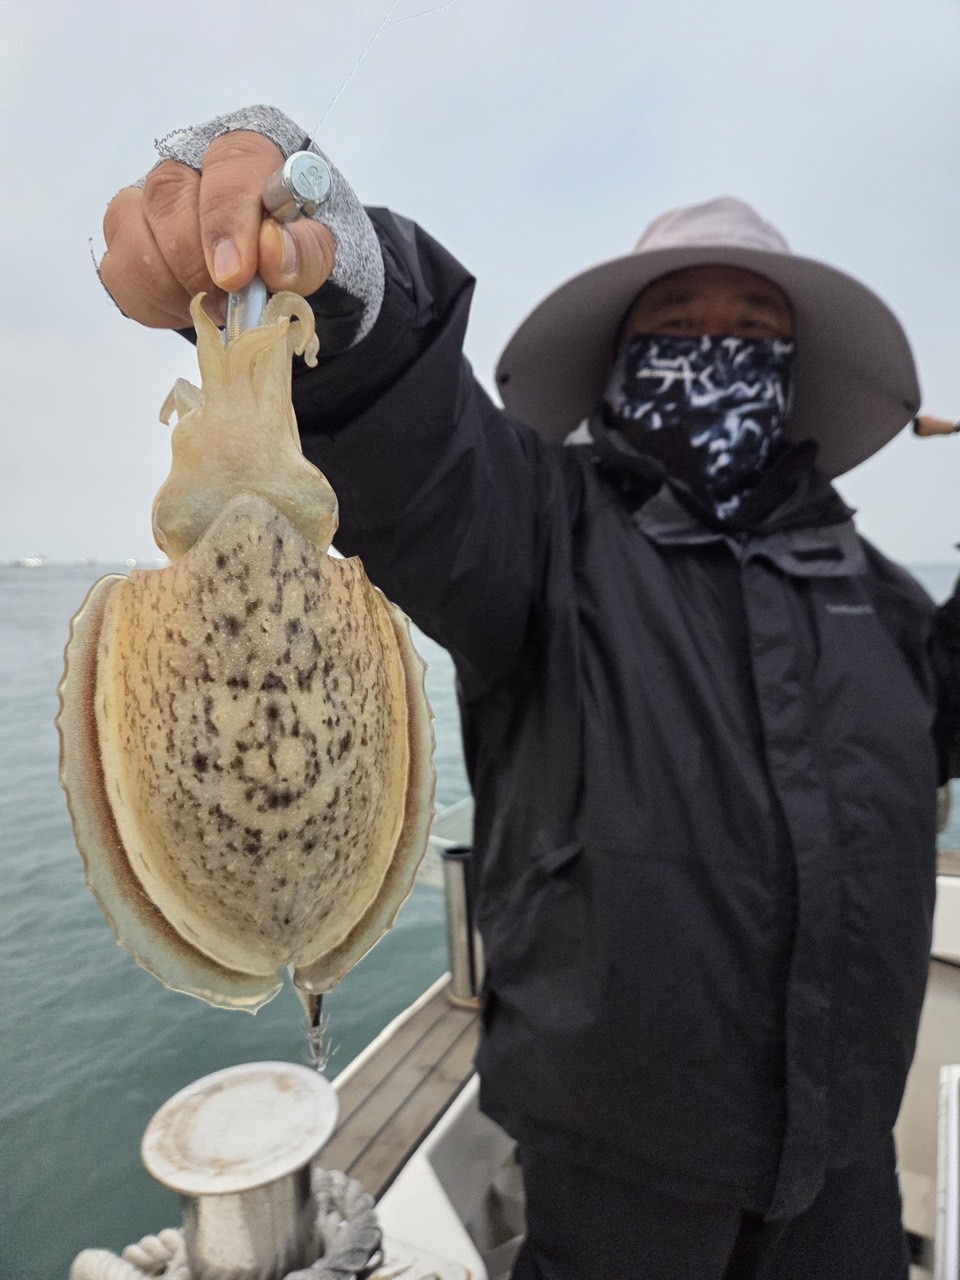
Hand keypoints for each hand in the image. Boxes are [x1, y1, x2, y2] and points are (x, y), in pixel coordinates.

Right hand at [100, 132, 336, 328]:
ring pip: (130, 228)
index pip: (226, 166)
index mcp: (246, 151)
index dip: (226, 221)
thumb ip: (307, 249)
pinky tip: (188, 307)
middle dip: (194, 261)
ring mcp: (149, 198)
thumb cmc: (298, 250)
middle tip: (226, 302)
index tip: (235, 275)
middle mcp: (190, 164)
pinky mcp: (127, 237)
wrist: (279, 274)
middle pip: (167, 194)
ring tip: (214, 308)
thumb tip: (273, 250)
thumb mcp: (324, 252)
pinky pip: (118, 269)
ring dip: (172, 284)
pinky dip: (152, 301)